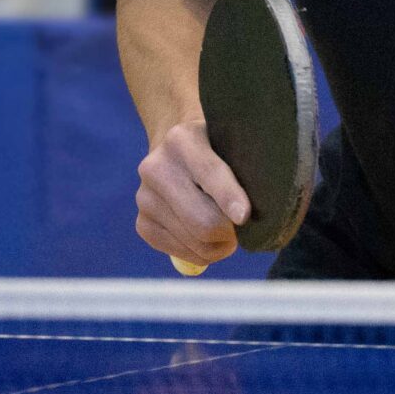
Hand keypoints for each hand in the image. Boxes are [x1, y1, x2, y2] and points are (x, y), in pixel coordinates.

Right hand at [135, 119, 248, 269]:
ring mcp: (144, 197)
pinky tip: (206, 236)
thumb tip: (252, 213)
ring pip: (195, 242)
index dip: (230, 199)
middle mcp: (156, 167)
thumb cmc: (218, 148)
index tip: (244, 217)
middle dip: (229, 233)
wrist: (176, 150)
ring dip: (219, 246)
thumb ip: (246, 166)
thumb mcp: (230, 142)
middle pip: (202, 221)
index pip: (210, 174)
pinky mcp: (141, 223)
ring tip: (227, 231)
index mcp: (182, 140)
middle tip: (242, 229)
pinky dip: (201, 253)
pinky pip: (180, 253)